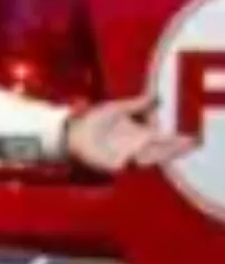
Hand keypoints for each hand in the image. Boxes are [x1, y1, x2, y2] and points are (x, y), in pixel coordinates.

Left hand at [64, 94, 195, 172]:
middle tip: (189, 145)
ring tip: (170, 150)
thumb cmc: (93, 120)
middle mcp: (135, 148)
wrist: (71, 130)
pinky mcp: (112, 166)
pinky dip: (134, 162)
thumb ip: (137, 104)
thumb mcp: (118, 108)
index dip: (176, 141)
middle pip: (159, 151)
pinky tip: (140, 156)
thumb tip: (157, 97)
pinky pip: (126, 165)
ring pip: (147, 159)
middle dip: (173, 149)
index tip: (191, 139)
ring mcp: (124, 158)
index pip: (163, 140)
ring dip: (159, 155)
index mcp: (139, 136)